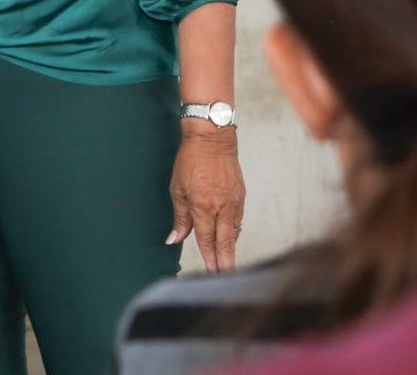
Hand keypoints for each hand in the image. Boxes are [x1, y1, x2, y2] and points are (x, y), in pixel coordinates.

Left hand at [168, 125, 244, 271]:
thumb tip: (175, 238)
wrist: (212, 139)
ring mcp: (234, 202)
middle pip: (225, 242)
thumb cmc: (190, 161)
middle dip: (225, 262)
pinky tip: (230, 240)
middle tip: (225, 277)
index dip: (210, 258)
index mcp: (204, 206)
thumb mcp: (177, 189)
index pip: (207, 240)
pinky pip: (238, 221)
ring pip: (234, 233)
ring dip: (230, 249)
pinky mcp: (241, 196)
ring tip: (227, 264)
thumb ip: (180, 217)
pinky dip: (234, 232)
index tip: (213, 273)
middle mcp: (222, 207)